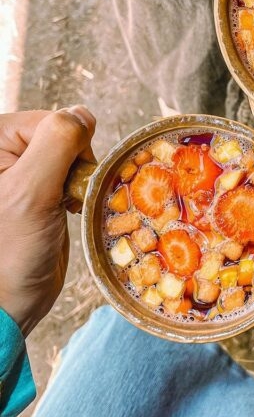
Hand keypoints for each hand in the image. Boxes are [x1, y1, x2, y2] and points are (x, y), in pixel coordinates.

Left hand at [0, 108, 95, 335]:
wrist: (9, 301)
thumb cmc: (10, 253)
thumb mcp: (31, 192)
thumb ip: (57, 143)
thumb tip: (83, 114)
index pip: (51, 121)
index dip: (68, 150)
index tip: (60, 186)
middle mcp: (3, 152)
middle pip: (62, 135)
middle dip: (73, 167)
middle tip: (59, 200)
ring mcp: (19, 171)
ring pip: (70, 155)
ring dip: (77, 181)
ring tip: (62, 208)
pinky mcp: (35, 190)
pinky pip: (69, 173)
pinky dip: (76, 191)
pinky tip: (65, 212)